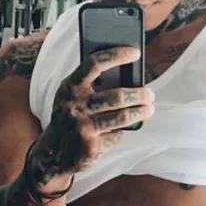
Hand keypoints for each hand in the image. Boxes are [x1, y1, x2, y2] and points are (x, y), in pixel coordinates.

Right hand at [28, 47, 154, 185]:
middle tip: (150, 94)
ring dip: (140, 112)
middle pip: (117, 96)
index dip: (117, 55)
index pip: (95, 64)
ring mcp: (83, 128)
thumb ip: (91, 85)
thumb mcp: (72, 97)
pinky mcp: (91, 146)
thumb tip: (129, 77)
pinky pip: (116, 136)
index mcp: (70, 87)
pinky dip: (121, 132)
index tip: (135, 52)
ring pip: (122, 117)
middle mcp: (75, 106)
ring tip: (149, 109)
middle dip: (139, 94)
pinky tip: (123, 129)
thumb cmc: (71, 117)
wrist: (55, 152)